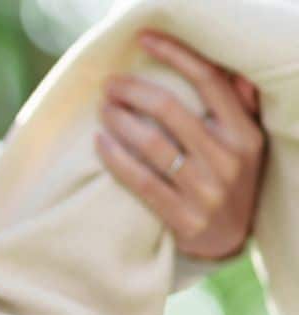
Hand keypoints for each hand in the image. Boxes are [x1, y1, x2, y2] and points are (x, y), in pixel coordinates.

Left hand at [96, 30, 265, 259]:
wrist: (228, 240)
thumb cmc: (231, 179)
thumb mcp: (247, 143)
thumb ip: (240, 106)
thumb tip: (230, 69)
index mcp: (244, 133)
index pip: (209, 81)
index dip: (175, 55)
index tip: (143, 40)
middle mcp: (228, 159)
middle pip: (169, 109)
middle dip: (132, 90)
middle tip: (110, 83)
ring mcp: (205, 190)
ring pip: (151, 144)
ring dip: (119, 120)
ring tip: (102, 109)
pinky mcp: (182, 217)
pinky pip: (140, 180)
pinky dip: (115, 158)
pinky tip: (99, 142)